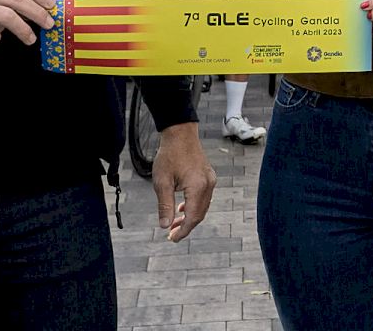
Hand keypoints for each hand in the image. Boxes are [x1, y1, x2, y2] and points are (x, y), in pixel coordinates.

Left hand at [153, 123, 215, 242]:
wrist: (180, 134)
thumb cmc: (169, 155)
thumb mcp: (162, 182)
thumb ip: (165, 205)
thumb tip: (165, 226)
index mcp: (197, 187)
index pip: (192, 217)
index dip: (183, 231)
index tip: (172, 238)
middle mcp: (208, 185)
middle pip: (199, 214)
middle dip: (186, 226)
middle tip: (171, 234)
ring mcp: (210, 180)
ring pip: (202, 207)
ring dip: (190, 217)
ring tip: (175, 223)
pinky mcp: (208, 176)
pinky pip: (203, 197)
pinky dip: (193, 206)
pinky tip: (182, 208)